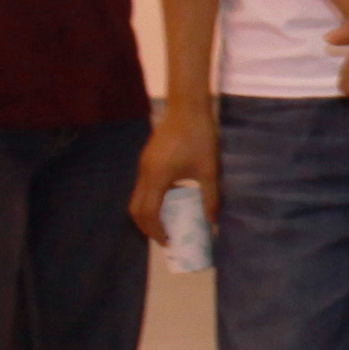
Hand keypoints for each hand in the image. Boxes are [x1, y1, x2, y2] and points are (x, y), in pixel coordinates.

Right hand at [129, 103, 215, 241]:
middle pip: (135, 209)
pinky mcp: (146, 159)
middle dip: (147, 227)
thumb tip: (212, 221)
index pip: (149, 213)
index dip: (156, 231)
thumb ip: (210, 197)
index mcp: (157, 177)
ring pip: (137, 197)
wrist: (187, 107)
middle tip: (164, 237)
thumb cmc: (199, 137)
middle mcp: (145, 173)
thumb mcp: (209, 170)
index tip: (168, 242)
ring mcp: (143, 165)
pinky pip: (143, 186)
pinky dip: (151, 200)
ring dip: (148, 214)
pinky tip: (170, 201)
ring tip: (166, 223)